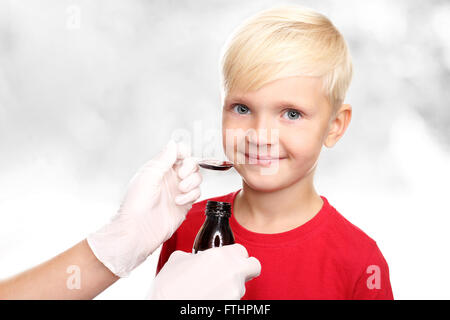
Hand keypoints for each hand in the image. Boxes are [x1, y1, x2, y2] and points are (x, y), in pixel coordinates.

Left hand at [87, 140, 201, 276]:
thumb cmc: (136, 204)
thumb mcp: (149, 175)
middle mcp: (170, 178)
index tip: (183, 156)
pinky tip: (178, 201)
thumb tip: (173, 144)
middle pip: (191, 164)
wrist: (138, 229)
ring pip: (197, 178)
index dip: (183, 152)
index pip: (178, 153)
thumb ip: (163, 159)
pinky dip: (191, 195)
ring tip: (180, 190)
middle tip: (181, 175)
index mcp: (159, 168)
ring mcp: (178, 191)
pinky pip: (197, 193)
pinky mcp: (185, 203)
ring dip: (191, 182)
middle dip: (190, 167)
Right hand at [147, 244, 260, 299]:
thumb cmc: (169, 287)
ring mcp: (234, 294)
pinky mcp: (231, 308)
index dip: (234, 254)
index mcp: (222, 256)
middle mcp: (233, 274)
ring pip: (242, 286)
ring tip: (209, 289)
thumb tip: (196, 259)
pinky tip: (208, 298)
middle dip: (246, 267)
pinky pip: (233, 300)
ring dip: (230, 286)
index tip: (226, 259)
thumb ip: (194, 255)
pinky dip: (224, 298)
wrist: (164, 308)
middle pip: (254, 266)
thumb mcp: (178, 259)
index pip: (242, 250)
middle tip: (231, 271)